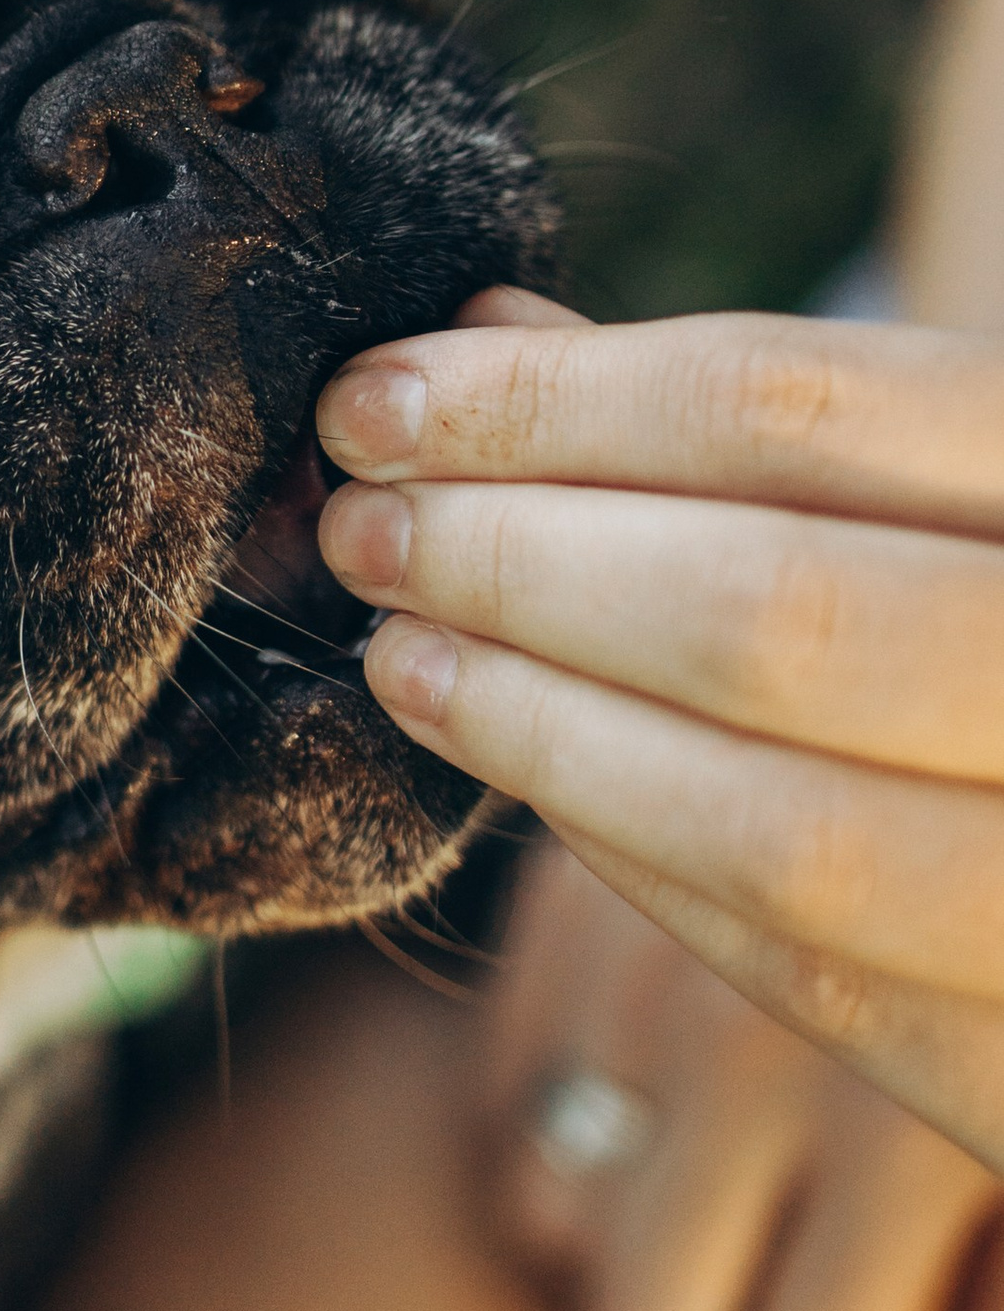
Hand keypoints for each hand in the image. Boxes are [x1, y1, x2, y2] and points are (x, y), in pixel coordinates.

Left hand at [314, 295, 1003, 1169]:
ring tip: (407, 653)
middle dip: (518, 564)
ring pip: (778, 828)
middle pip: (769, 611)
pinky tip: (534, 772)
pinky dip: (636, 860)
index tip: (377, 401)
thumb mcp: (970, 472)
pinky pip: (809, 976)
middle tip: (366, 532)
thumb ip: (764, 420)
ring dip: (544, 728)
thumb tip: (490, 335)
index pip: (790, 405)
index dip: (545, 402)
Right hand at [482, 839, 1003, 1310]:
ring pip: (555, 1234)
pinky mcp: (570, 908)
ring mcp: (655, 968)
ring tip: (706, 1263)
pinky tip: (650, 1139)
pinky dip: (562, 1156)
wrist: (913, 754)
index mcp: (920, 1132)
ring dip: (615, 1282)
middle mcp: (771, 1051)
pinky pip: (503, 1108)